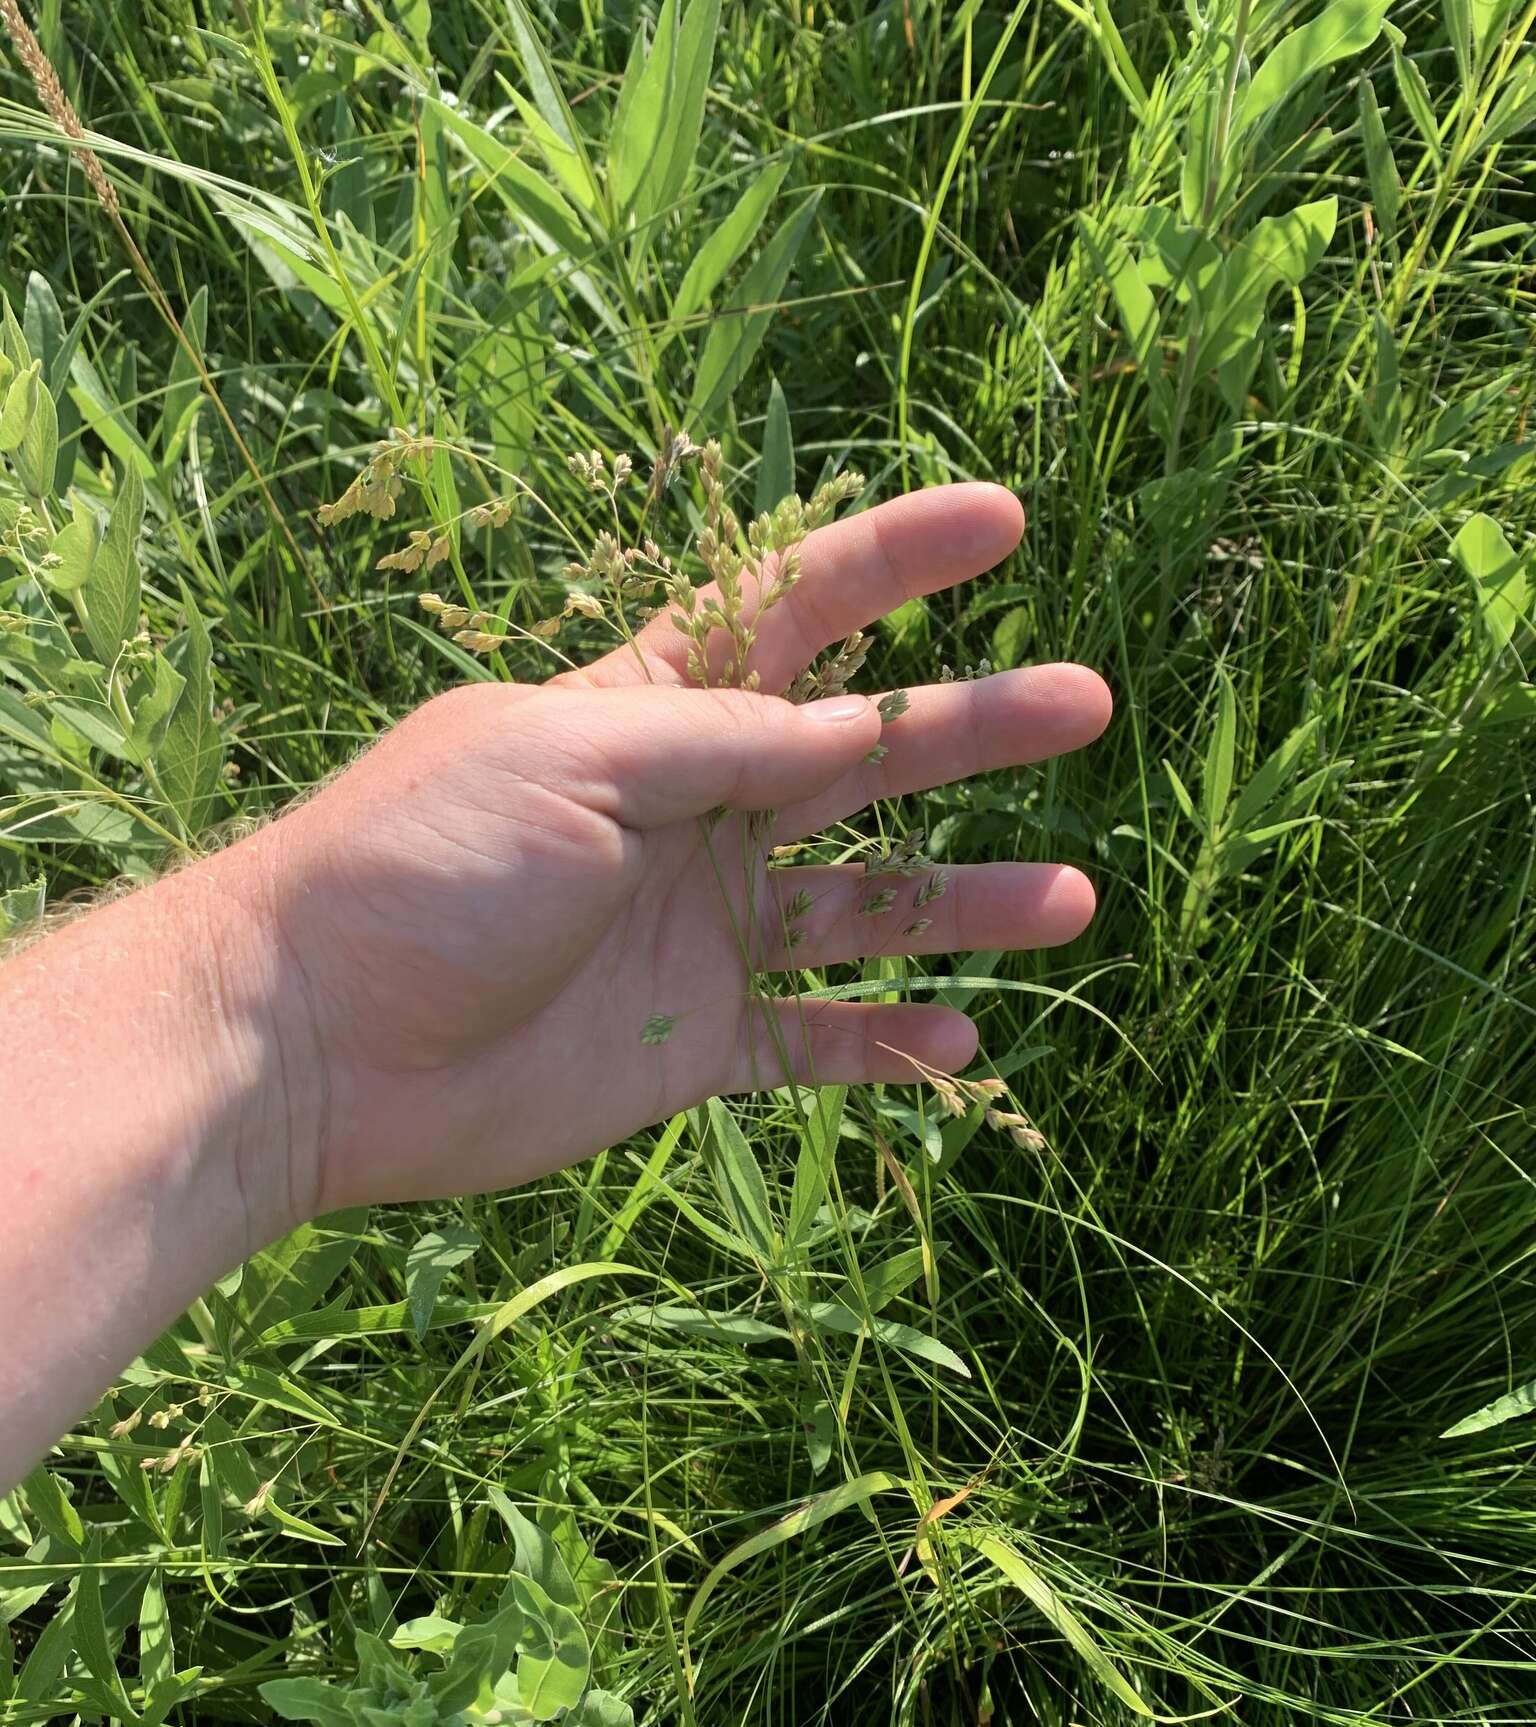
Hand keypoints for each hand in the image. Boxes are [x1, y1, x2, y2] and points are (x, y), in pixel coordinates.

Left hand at [264, 483, 1110, 1207]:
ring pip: (861, 910)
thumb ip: (718, 744)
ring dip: (963, 904)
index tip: (1004, 520)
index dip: (897, 561)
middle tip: (1085, 704)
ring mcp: (696, 934)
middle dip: (972, 727)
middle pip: (862, 760)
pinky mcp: (687, 1045)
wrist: (318, 1043)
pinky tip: (957, 1042)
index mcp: (650, 713)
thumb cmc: (418, 865)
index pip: (797, 615)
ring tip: (1069, 899)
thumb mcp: (564, 761)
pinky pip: (810, 1043)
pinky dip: (883, 1046)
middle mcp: (691, 815)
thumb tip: (849, 733)